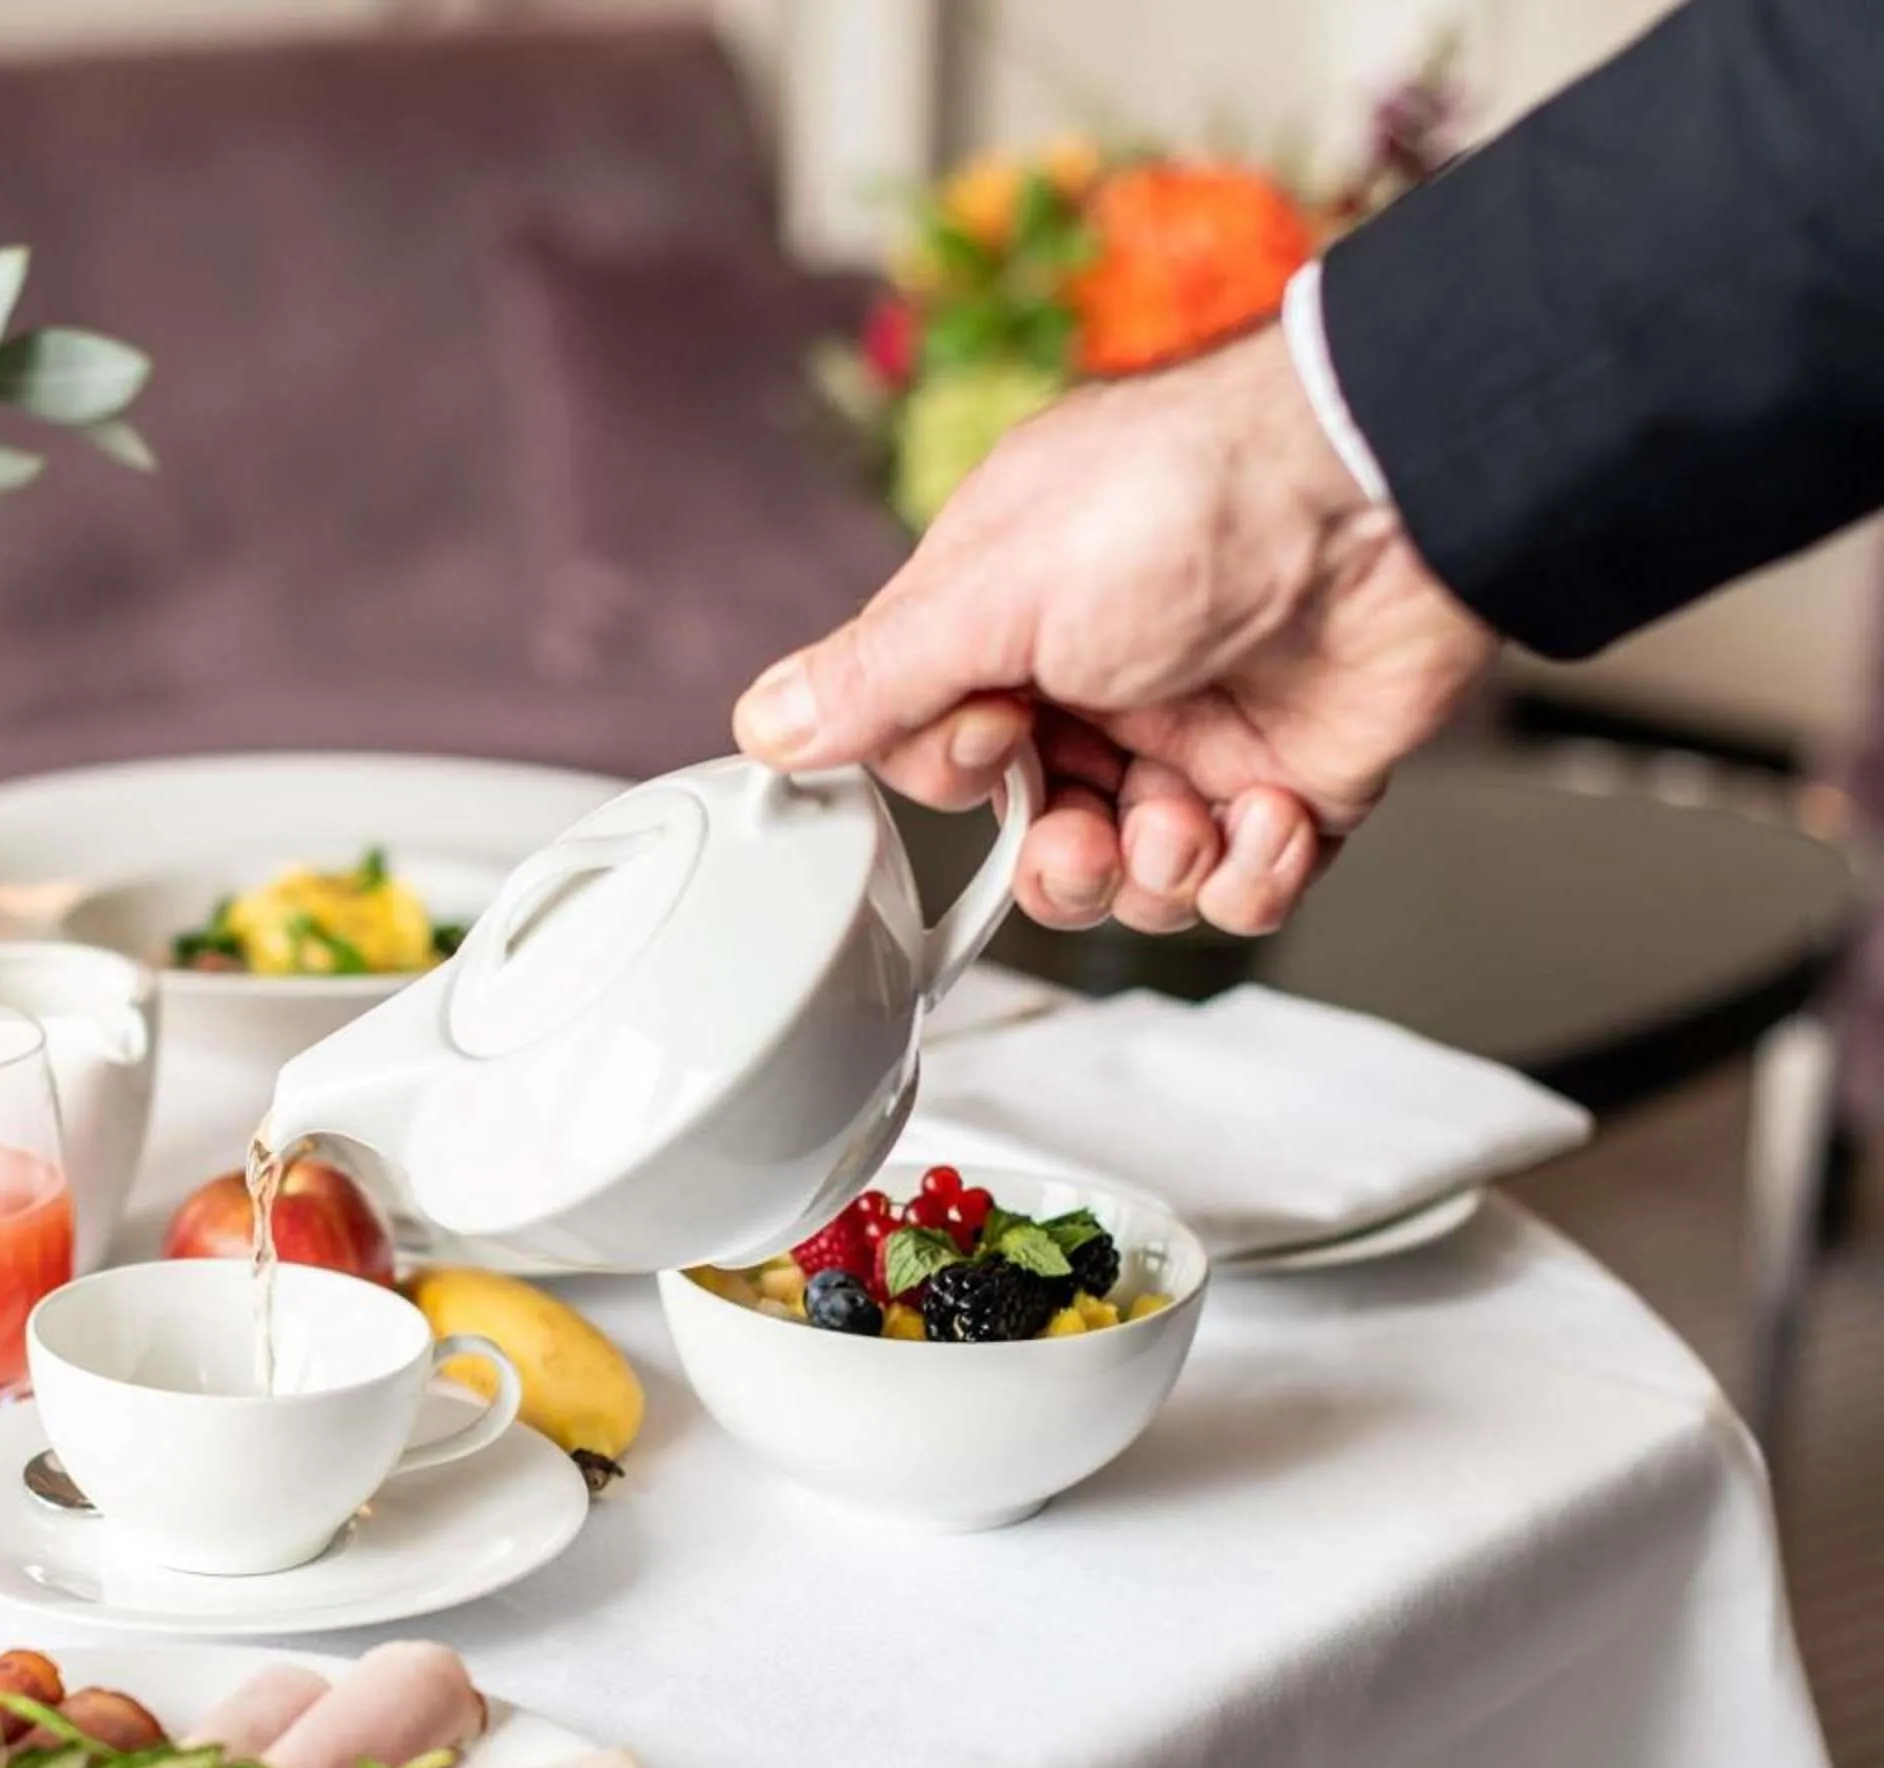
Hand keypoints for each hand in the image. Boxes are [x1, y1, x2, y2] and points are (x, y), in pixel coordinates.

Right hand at [731, 326, 1497, 933]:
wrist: (1391, 493)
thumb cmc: (1187, 502)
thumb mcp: (994, 590)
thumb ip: (880, 677)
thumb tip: (763, 726)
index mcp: (1011, 623)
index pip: (941, 754)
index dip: (961, 777)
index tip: (1000, 737)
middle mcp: (1099, 684)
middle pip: (1033, 835)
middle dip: (1056, 862)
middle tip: (1086, 829)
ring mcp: (1199, 735)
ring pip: (1136, 879)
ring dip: (1155, 873)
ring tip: (1189, 816)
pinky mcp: (1295, 782)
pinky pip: (1247, 887)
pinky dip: (1253, 877)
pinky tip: (1267, 818)